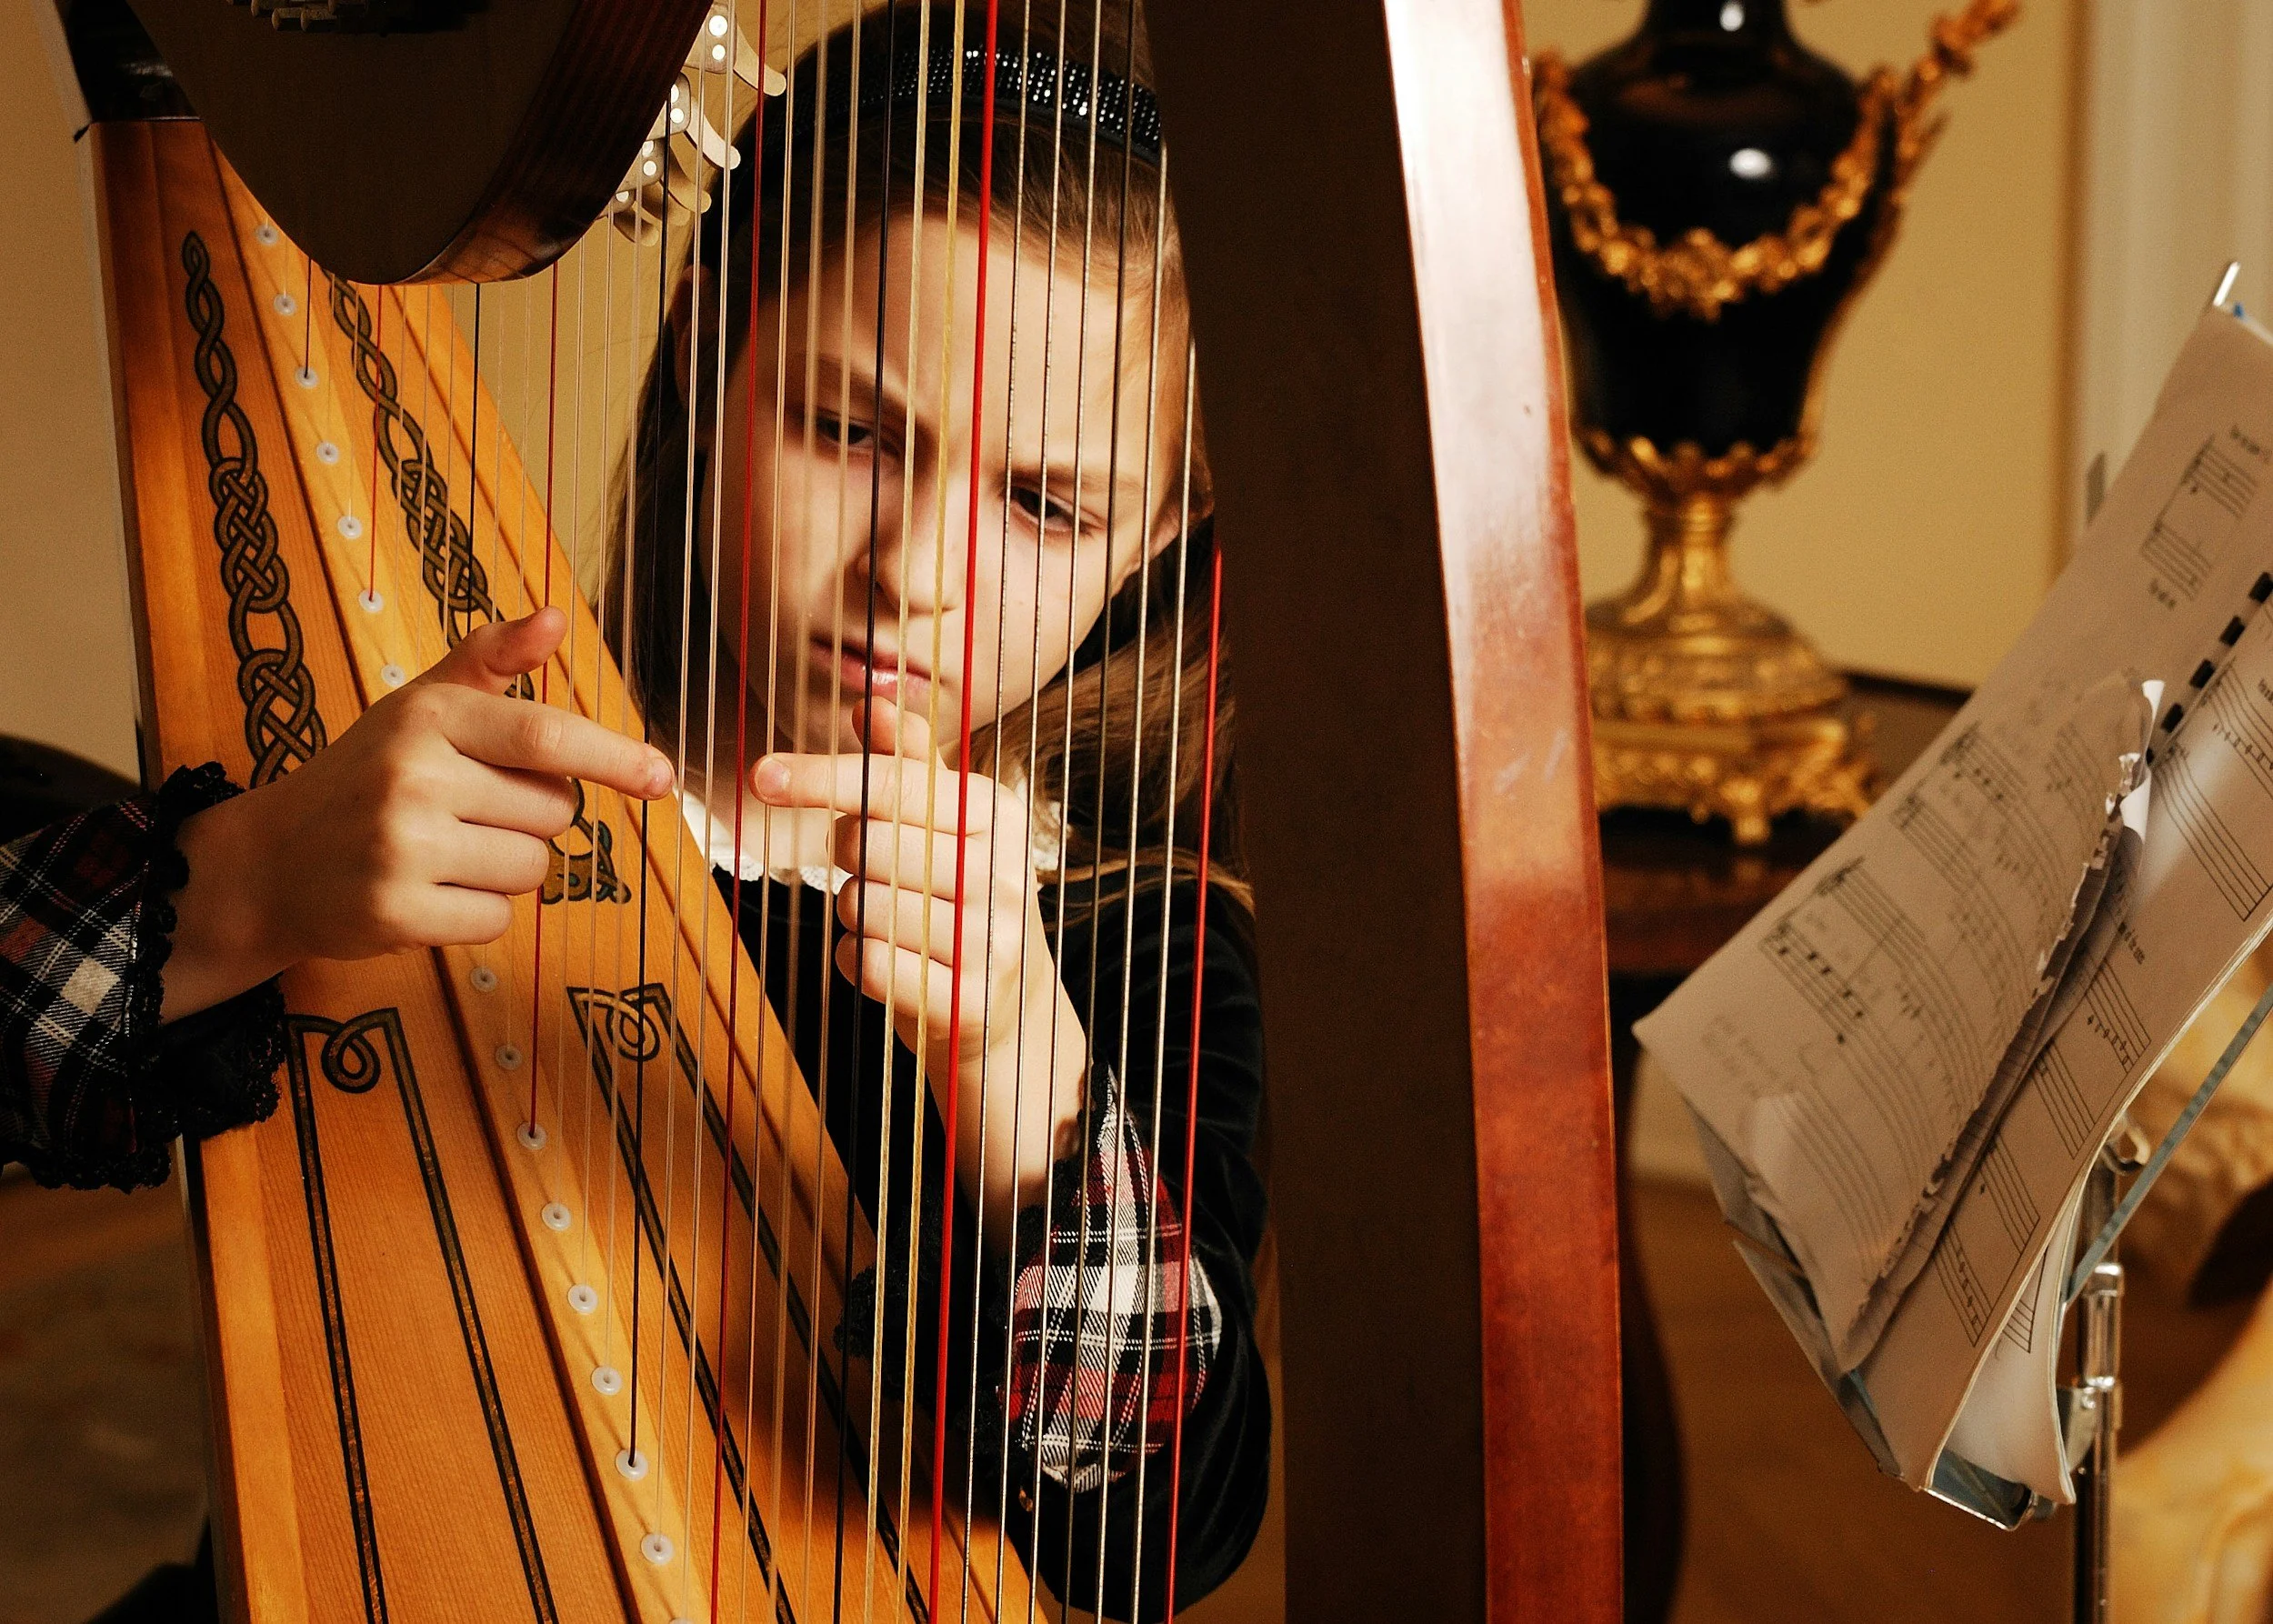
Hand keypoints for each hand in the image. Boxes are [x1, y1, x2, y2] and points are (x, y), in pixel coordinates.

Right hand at [164, 608, 674, 1019]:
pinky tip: (427, 893)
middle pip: (553, 812)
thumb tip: (556, 618)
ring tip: (443, 853)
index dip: (613, 757)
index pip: (545, 737)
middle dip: (532, 818)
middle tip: (466, 813)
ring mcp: (401, 847)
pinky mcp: (394, 913)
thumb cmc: (366, 776)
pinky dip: (476, 914)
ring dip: (505, 869)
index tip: (661, 777)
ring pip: (532, 869)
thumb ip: (490, 661)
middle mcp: (413, 776)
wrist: (269, 862)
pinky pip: (497, 919)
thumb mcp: (420, 707)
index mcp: (428, 717)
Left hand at [750, 697, 1085, 1235]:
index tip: (761, 775)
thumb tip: (870, 697)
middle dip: (845, 854)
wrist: (1011, 1007)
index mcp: (995, 812)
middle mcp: (1003, 871)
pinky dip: (857, 962)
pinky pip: (868, 966)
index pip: (895, 782)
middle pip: (867, 844)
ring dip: (852, 914)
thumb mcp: (947, 822)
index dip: (823, 776)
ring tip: (889, 921)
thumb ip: (908, 760)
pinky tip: (886, 962)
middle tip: (868, 866)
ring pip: (861, 907)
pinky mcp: (968, 1001)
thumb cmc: (958, 898)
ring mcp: (991, 940)